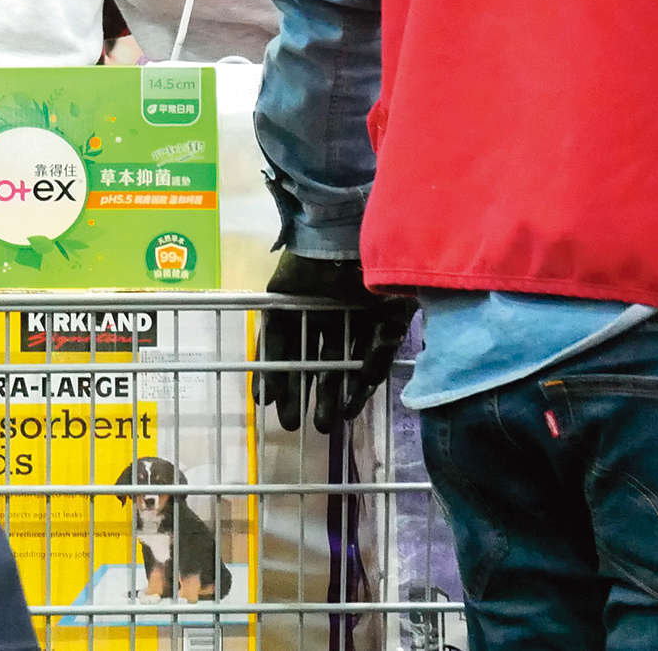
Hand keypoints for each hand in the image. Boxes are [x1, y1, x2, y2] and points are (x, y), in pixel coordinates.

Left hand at [256, 253, 414, 432]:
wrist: (345, 230)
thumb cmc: (377, 270)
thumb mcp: (393, 314)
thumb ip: (382, 350)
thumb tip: (368, 383)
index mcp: (366, 316)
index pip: (355, 361)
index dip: (350, 390)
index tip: (346, 416)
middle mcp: (336, 315)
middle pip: (325, 364)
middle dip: (320, 398)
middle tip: (318, 428)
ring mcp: (307, 308)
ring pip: (297, 357)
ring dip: (292, 389)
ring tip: (288, 422)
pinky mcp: (280, 302)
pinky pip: (273, 340)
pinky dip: (267, 367)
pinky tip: (264, 396)